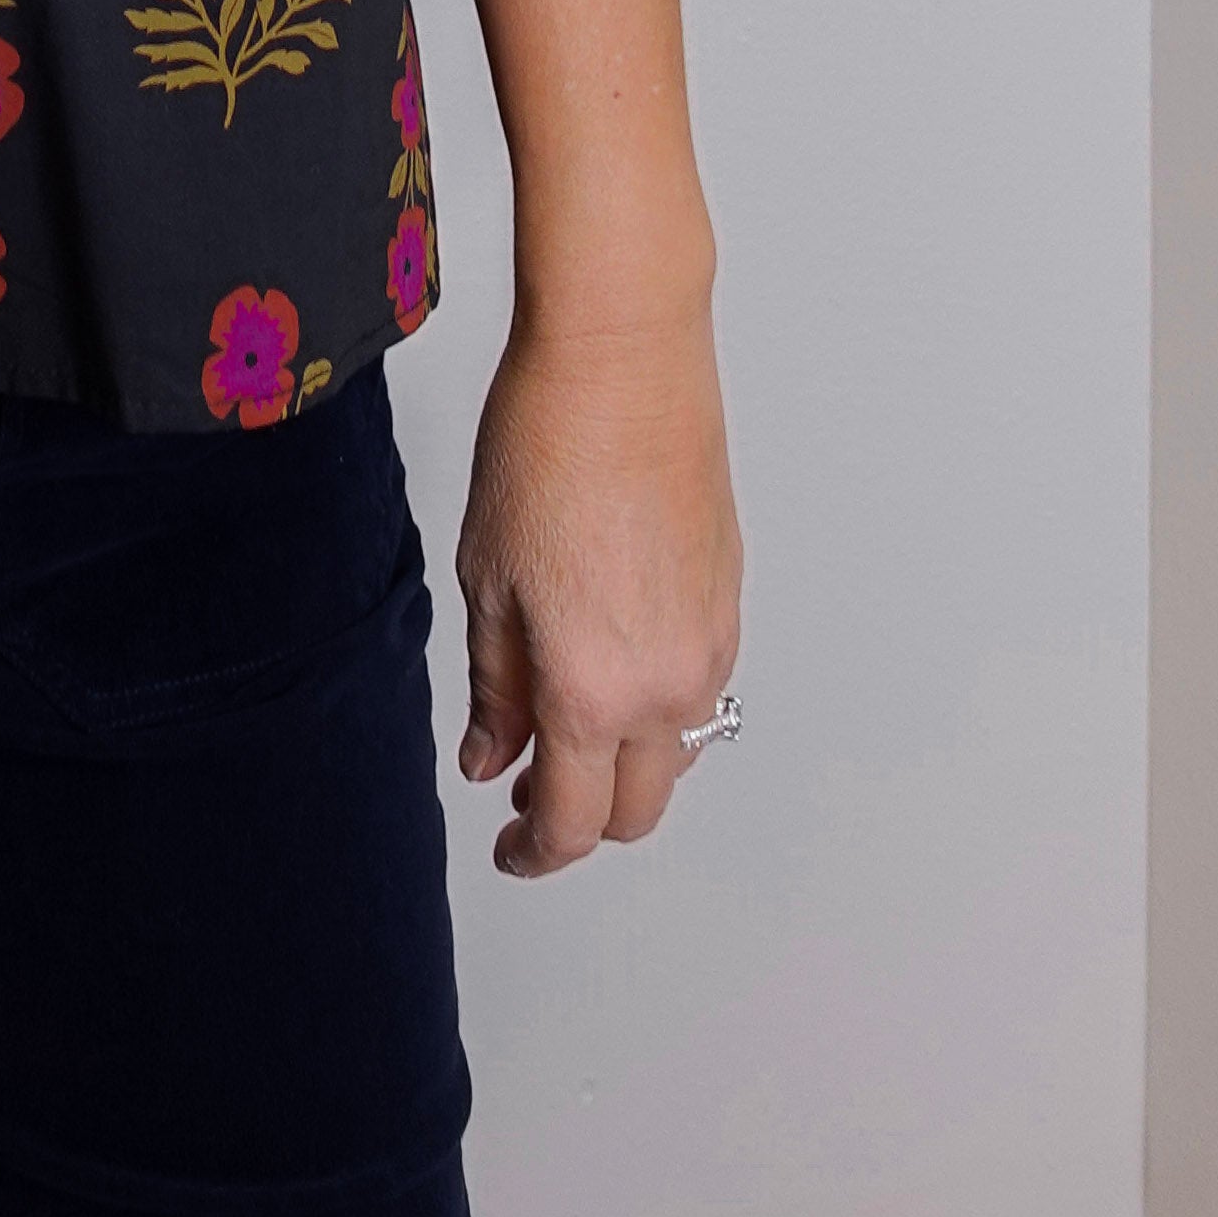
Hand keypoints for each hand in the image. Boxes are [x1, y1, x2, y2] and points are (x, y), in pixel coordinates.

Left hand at [455, 304, 741, 877]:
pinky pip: (698, 693)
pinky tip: (609, 664)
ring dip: (622, 763)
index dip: (534, 853)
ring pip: (672, 754)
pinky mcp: (730, 605)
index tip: (508, 853)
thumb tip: (492, 759)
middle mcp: (665, 686)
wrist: (624, 363)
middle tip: (526, 794)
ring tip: (561, 723)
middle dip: (581, 820)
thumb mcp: (487, 578)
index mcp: (592, 690)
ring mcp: (709, 648)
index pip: (572, 822)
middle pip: (634, 809)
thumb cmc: (544, 448)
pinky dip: (655, 707)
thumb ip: (494, 688)